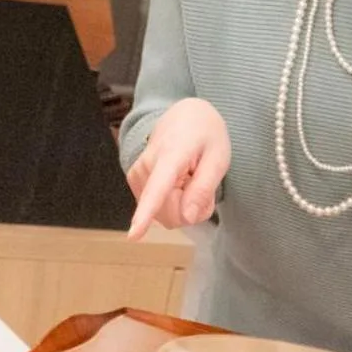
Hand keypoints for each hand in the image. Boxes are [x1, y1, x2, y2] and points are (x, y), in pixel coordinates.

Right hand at [126, 98, 230, 239]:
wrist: (184, 115)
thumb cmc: (205, 135)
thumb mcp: (218, 157)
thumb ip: (204, 188)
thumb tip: (187, 218)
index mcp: (171, 155)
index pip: (157, 189)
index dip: (145, 213)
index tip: (133, 235)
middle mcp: (147, 165)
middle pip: (169, 213)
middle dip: (191, 210)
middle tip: (203, 184)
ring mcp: (137, 174)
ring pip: (163, 215)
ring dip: (182, 206)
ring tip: (191, 179)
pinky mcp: (134, 182)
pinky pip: (157, 210)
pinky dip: (173, 203)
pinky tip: (179, 182)